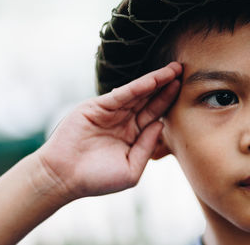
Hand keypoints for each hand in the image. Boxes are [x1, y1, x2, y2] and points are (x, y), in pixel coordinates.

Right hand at [36, 62, 181, 200]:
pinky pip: (122, 95)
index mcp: (133, 136)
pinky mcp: (97, 107)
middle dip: (167, 86)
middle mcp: (124, 121)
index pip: (155, 115)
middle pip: (150, 100)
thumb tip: (160, 125)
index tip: (185, 91)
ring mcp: (111, 112)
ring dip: (156, 80)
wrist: (64, 178)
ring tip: (174, 69)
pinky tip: (154, 79)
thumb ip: (147, 147)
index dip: (169, 102)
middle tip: (183, 71)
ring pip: (138, 93)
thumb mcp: (131, 169)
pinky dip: (138, 86)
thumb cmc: (97, 179)